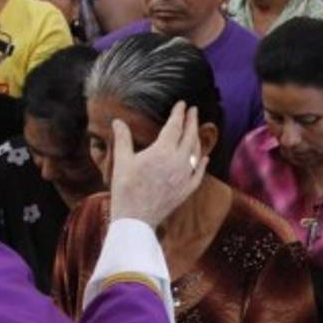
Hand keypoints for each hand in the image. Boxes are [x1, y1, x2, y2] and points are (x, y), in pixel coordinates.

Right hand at [108, 102, 206, 227]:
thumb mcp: (122, 161)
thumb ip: (123, 138)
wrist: (136, 219)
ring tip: (196, 130)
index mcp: (163, 151)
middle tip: (193, 110)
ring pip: (196, 152)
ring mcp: (185, 176)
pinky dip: (202, 163)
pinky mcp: (187, 190)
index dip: (179, 113)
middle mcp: (178, 161)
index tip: (182, 104)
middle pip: (189, 136)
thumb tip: (117, 121)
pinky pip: (198, 173)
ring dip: (197, 138)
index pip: (175, 126)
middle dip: (192, 121)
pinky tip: (204, 158)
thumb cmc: (126, 189)